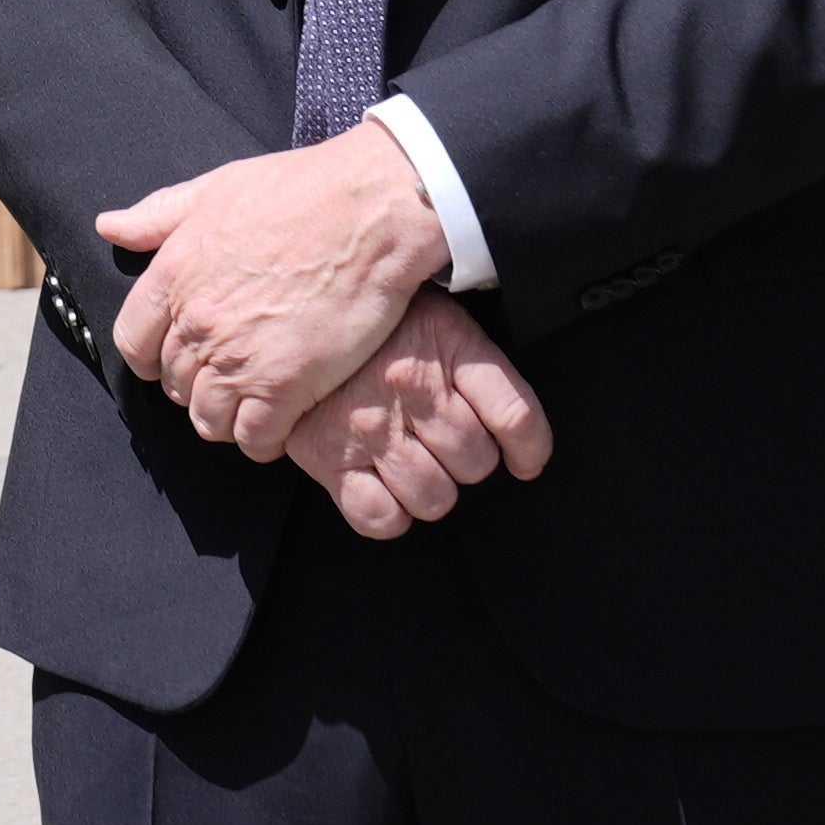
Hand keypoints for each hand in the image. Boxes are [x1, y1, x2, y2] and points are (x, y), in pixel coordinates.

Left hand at [94, 119, 452, 458]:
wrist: (369, 212)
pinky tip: (282, 422)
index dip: (153, 355)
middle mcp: (196, 324)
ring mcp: (237, 360)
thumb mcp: (214, 190)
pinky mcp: (285, 387)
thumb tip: (109, 226)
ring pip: (208, 419)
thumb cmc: (298, 192)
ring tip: (254, 402)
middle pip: (174, 385)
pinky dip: (264, 439)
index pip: (133, 343)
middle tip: (232, 373)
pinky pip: (254, 438)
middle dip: (197, 384)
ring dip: (228, 416)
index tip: (177, 355)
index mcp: (173, 277)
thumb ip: (157, 216)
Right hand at [281, 291, 553, 539]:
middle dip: (467, 460)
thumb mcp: (436, 315)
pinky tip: (387, 490)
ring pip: (435, 497)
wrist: (295, 306)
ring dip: (433, 489)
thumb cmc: (374, 323)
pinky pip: (380, 517)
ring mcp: (367, 425)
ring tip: (415, 464)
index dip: (529, 449)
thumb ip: (476, 360)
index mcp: (445, 341)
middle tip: (443, 442)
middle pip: (475, 462)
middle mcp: (408, 384)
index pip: (513, 415)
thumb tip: (519, 433)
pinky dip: (390, 515)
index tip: (526, 460)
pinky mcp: (327, 455)